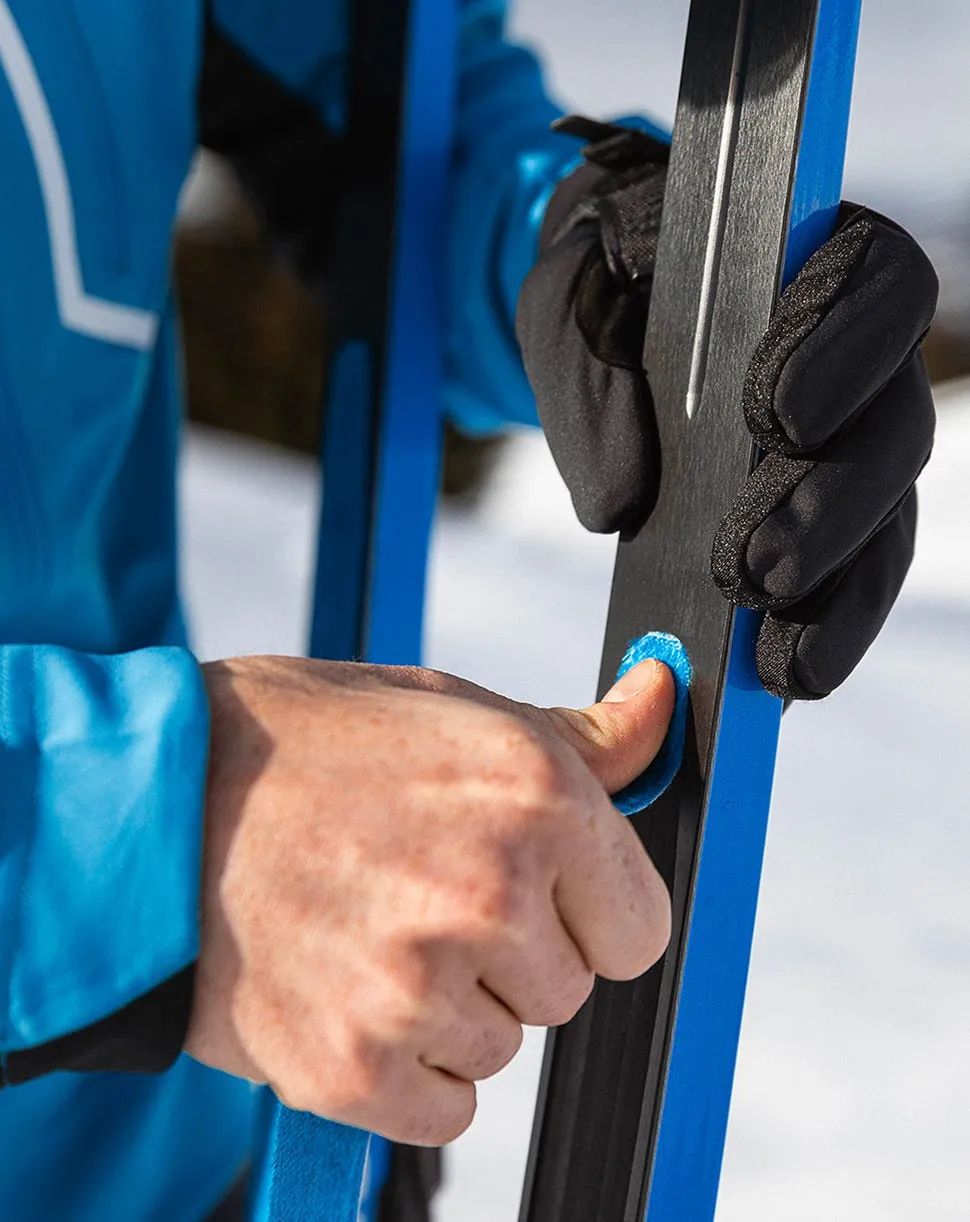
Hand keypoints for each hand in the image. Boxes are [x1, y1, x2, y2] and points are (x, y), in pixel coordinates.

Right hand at [185, 655, 673, 1144]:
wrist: (148, 803)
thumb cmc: (299, 744)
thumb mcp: (446, 707)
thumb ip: (580, 737)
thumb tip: (661, 704)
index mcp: (532, 795)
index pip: (640, 924)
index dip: (588, 909)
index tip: (534, 889)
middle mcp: (488, 893)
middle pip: (570, 989)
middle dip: (514, 952)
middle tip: (424, 892)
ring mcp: (419, 988)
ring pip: (502, 1046)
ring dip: (454, 1006)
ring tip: (373, 929)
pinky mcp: (353, 1069)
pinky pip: (445, 1108)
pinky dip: (408, 1067)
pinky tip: (351, 987)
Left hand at [517, 116, 936, 699]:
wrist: (609, 314)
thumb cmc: (599, 287)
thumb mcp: (571, 300)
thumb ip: (593, 374)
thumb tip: (620, 503)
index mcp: (820, 260)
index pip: (880, 284)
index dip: (846, 349)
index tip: (773, 415)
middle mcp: (862, 354)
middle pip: (896, 429)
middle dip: (831, 506)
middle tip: (756, 566)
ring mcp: (854, 440)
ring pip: (886, 518)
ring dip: (833, 586)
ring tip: (771, 643)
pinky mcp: (834, 515)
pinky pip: (855, 575)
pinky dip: (827, 628)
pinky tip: (785, 669)